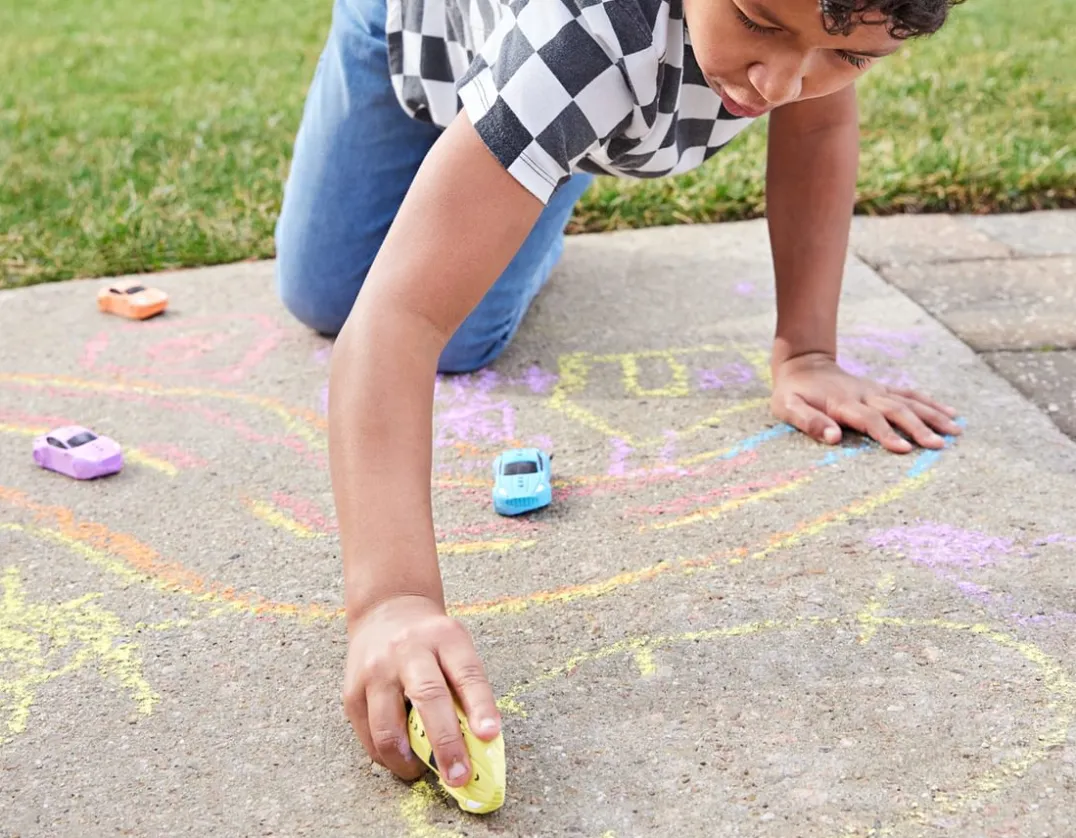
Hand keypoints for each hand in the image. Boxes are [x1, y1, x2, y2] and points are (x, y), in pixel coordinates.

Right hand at [342, 595, 500, 784]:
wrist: (386, 611)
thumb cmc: (431, 641)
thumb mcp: (455, 647)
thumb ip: (466, 688)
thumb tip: (477, 745)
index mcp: (444, 637)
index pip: (466, 673)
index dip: (480, 706)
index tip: (489, 735)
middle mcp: (407, 650)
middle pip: (428, 698)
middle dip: (446, 743)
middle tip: (459, 776)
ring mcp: (375, 671)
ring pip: (389, 728)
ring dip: (409, 761)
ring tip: (423, 771)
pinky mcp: (351, 693)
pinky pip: (370, 737)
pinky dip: (388, 756)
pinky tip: (402, 758)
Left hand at [770, 352, 961, 452]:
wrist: (803, 364)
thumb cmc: (793, 394)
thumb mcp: (788, 408)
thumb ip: (809, 422)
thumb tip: (833, 438)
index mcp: (843, 403)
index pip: (869, 420)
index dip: (886, 434)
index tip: (905, 449)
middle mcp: (865, 394)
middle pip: (896, 410)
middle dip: (919, 427)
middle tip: (940, 444)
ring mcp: (876, 390)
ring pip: (909, 401)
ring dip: (933, 415)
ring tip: (957, 430)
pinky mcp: (882, 388)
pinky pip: (910, 394)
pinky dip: (930, 402)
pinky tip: (950, 412)